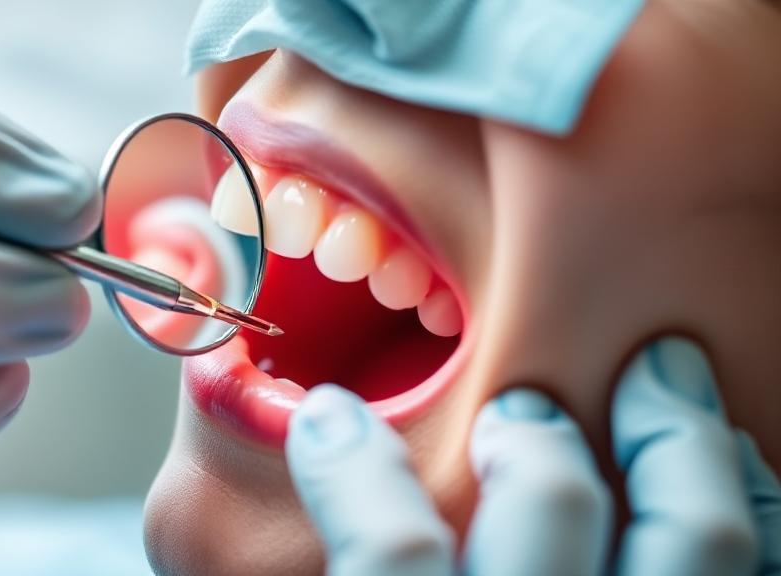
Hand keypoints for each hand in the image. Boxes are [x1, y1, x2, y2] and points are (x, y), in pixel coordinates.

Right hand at [286, 338, 780, 574]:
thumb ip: (311, 554)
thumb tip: (265, 445)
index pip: (392, 548)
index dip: (348, 461)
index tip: (328, 415)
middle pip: (554, 505)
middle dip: (530, 433)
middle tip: (520, 407)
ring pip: (697, 533)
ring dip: (676, 437)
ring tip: (664, 379)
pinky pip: (766, 566)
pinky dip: (753, 497)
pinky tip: (728, 457)